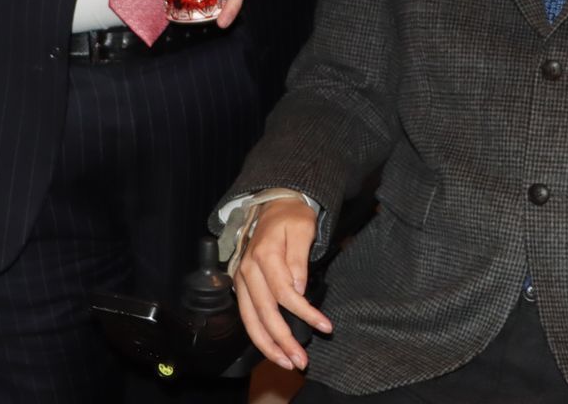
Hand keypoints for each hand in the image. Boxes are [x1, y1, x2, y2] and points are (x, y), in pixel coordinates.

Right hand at [231, 197, 330, 371]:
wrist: (273, 204)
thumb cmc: (291, 216)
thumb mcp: (303, 228)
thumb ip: (298, 259)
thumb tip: (297, 291)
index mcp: (264, 255)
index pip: (284, 292)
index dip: (304, 312)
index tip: (325, 326)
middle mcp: (248, 270)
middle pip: (265, 312)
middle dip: (284, 340)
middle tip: (302, 360)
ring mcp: (242, 279)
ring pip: (251, 319)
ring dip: (268, 346)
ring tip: (287, 362)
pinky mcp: (242, 286)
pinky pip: (248, 316)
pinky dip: (258, 336)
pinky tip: (272, 350)